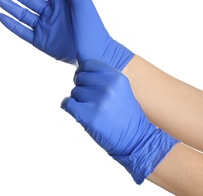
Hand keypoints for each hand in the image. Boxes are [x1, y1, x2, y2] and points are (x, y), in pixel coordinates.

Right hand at [0, 0, 133, 69]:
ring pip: (22, 14)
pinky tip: (0, 15)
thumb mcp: (81, 0)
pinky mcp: (42, 42)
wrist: (95, 52)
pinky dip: (11, 24)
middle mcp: (51, 13)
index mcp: (61, 1)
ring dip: (8, 5)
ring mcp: (46, 28)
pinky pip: (23, 32)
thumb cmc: (92, 25)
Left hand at [61, 59, 179, 183]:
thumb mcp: (121, 89)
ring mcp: (98, 101)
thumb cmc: (126, 114)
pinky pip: (67, 103)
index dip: (82, 71)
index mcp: (116, 77)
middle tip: (89, 99)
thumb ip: (104, 77)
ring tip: (91, 109)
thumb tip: (81, 70)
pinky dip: (68, 106)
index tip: (83, 80)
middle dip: (81, 87)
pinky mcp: (89, 116)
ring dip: (78, 100)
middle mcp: (108, 86)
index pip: (88, 64)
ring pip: (74, 92)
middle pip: (80, 78)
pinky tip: (79, 112)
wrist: (135, 138)